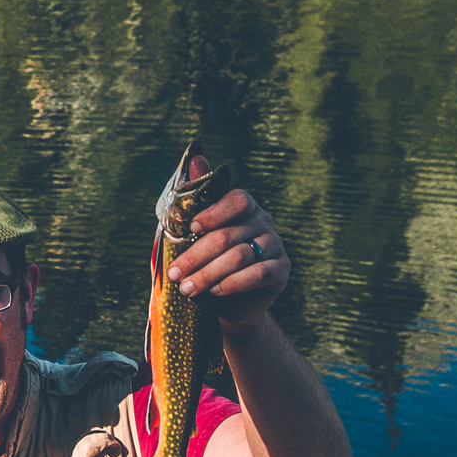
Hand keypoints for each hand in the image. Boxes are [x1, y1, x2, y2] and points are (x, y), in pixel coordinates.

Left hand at [168, 158, 288, 327]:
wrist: (230, 301)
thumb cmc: (210, 259)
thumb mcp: (199, 230)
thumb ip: (199, 194)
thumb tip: (196, 155)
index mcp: (245, 207)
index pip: (237, 200)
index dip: (213, 213)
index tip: (191, 226)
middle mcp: (264, 222)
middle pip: (229, 235)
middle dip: (196, 256)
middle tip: (174, 273)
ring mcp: (275, 246)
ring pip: (241, 256)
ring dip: (209, 274)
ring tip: (187, 288)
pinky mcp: (281, 271)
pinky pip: (259, 274)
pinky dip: (233, 283)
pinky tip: (215, 292)